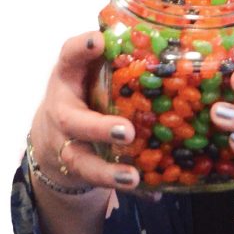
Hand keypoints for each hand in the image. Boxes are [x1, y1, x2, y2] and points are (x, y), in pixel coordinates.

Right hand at [30, 32, 139, 192]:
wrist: (54, 135)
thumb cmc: (86, 90)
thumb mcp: (94, 68)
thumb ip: (121, 56)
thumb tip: (179, 40)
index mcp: (69, 77)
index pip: (69, 56)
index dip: (81, 48)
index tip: (99, 42)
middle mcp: (64, 110)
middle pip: (74, 121)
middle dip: (99, 128)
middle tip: (127, 131)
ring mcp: (67, 143)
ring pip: (82, 161)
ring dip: (107, 172)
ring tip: (132, 177)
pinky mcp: (79, 170)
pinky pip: (101, 183)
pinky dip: (129, 190)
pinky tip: (152, 193)